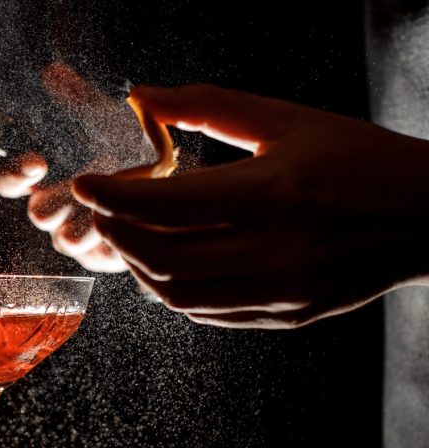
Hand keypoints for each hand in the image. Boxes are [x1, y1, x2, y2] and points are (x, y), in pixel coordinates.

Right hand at [0, 63, 152, 271]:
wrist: (174, 175)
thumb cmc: (133, 144)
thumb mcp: (105, 117)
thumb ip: (77, 97)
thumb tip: (53, 71)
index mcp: (46, 180)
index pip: (8, 183)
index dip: (14, 175)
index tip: (37, 161)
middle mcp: (58, 211)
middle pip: (38, 215)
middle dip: (59, 199)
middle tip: (83, 185)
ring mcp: (80, 238)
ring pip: (66, 240)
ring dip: (89, 221)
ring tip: (114, 203)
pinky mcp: (106, 258)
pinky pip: (98, 258)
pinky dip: (114, 241)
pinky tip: (133, 221)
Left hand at [73, 84, 428, 327]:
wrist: (428, 217)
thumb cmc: (359, 160)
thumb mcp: (287, 119)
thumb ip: (209, 107)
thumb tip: (144, 97)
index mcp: (278, 194)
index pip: (169, 204)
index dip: (113, 195)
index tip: (86, 182)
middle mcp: (278, 252)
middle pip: (162, 256)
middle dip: (115, 232)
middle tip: (101, 210)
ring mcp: (282, 293)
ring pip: (176, 294)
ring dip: (137, 266)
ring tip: (127, 234)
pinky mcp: (285, 317)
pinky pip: (204, 312)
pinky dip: (170, 288)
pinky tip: (164, 261)